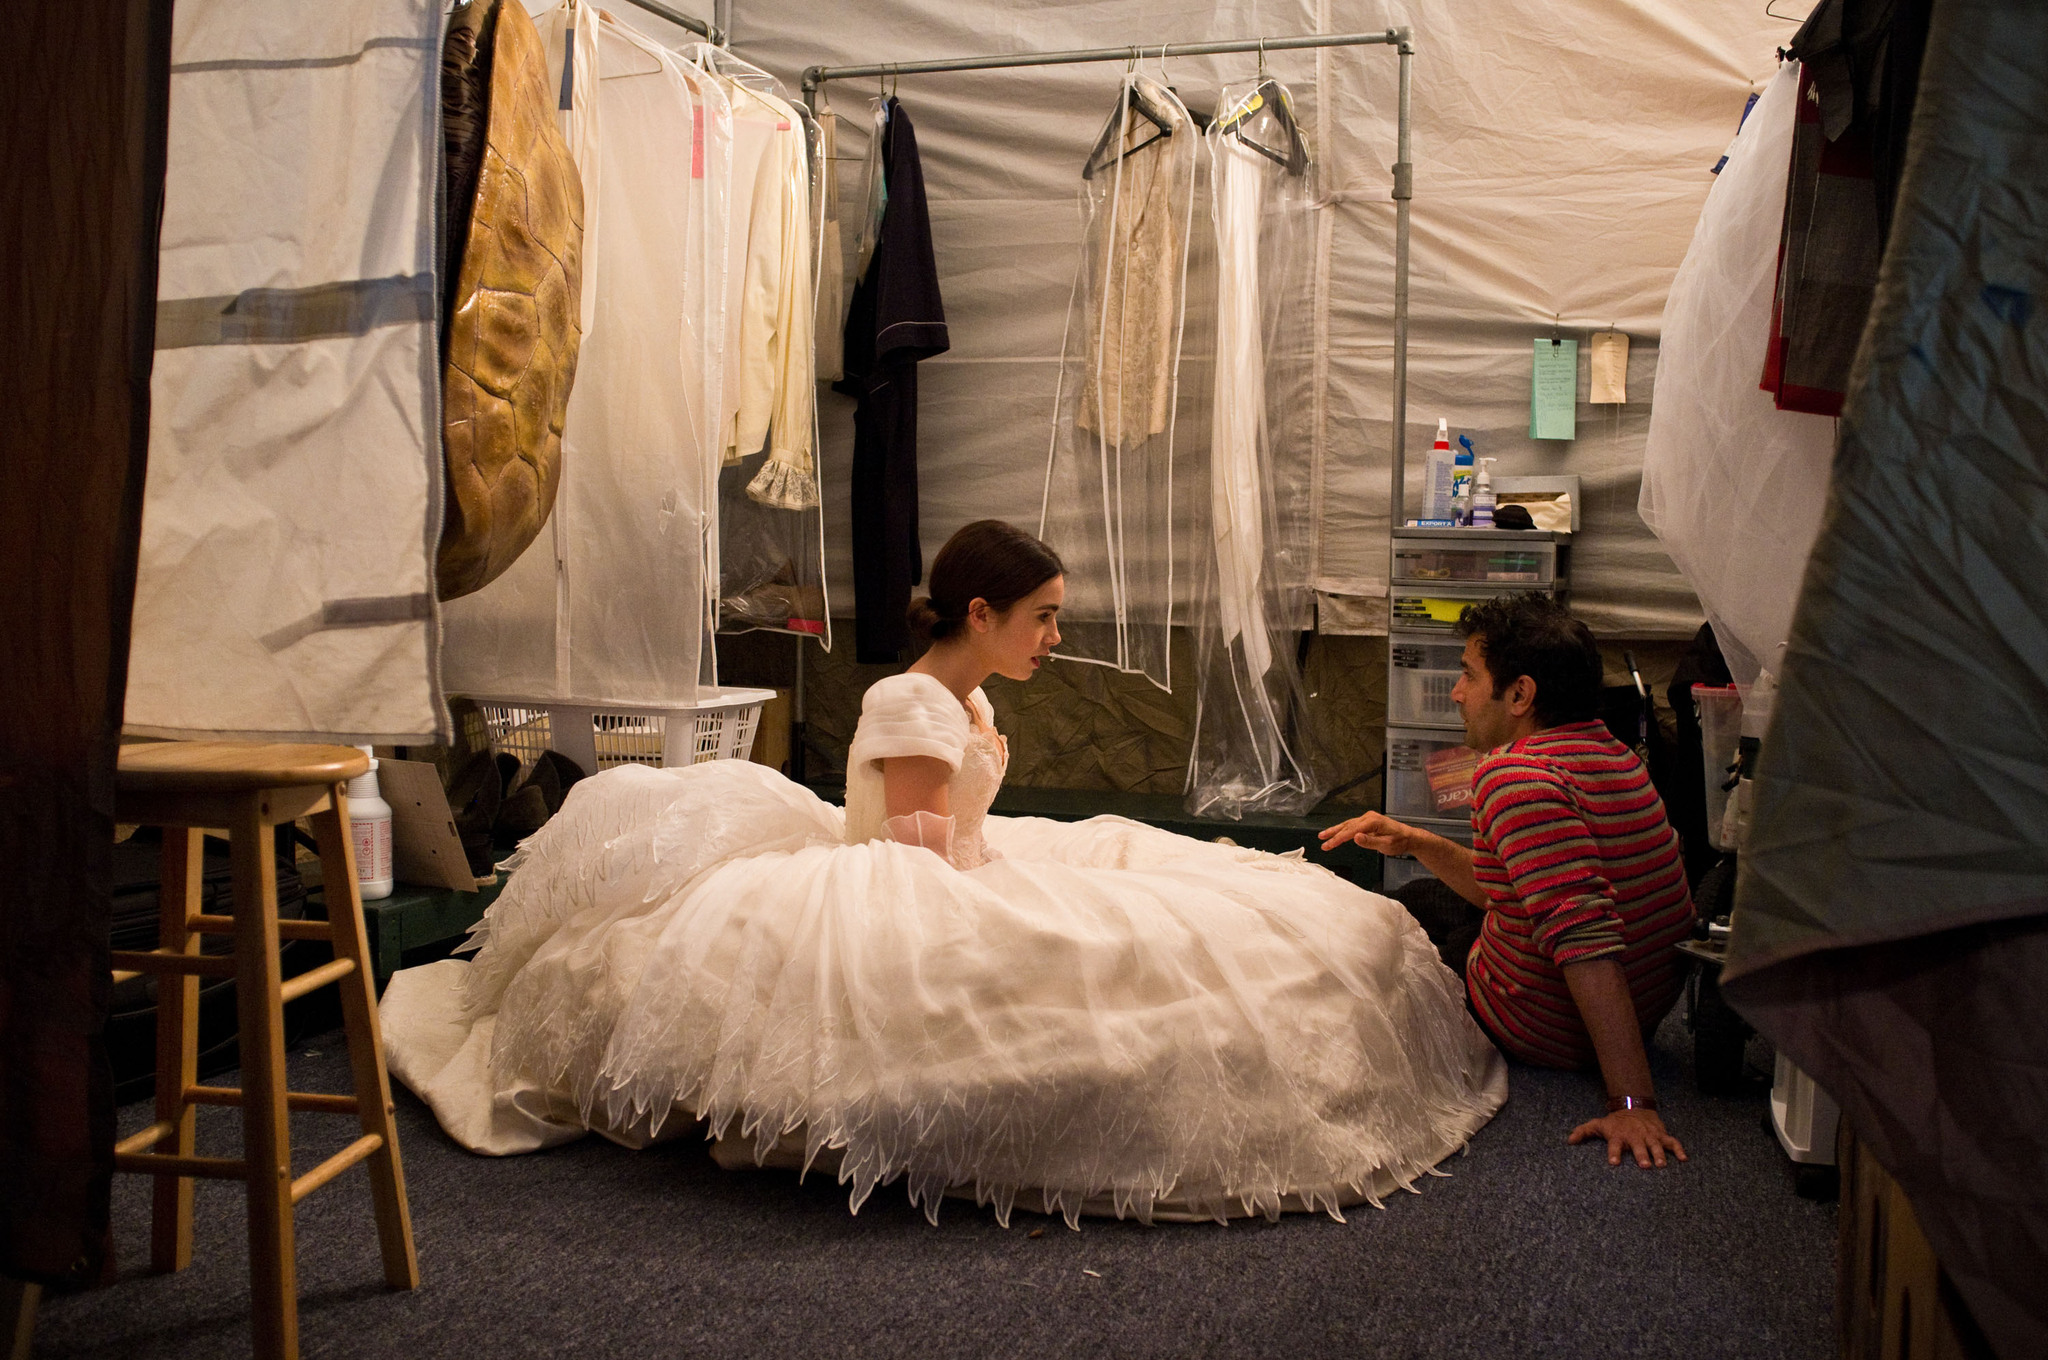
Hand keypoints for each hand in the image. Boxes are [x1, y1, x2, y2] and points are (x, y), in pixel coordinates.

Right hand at [1319, 810, 1422, 855]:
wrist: (1409, 837)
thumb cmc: (1399, 841)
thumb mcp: (1386, 845)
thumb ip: (1370, 842)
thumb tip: (1355, 838)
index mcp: (1373, 821)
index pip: (1351, 831)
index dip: (1339, 839)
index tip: (1329, 845)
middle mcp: (1369, 817)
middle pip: (1347, 826)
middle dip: (1333, 835)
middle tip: (1323, 842)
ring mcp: (1368, 819)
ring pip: (1348, 825)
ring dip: (1335, 830)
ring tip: (1323, 835)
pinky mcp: (1368, 822)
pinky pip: (1352, 825)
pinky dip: (1343, 830)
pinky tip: (1336, 833)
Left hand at [1567, 1108, 1686, 1168]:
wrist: (1633, 1107)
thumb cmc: (1615, 1122)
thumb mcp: (1598, 1124)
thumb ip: (1583, 1132)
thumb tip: (1569, 1141)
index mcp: (1619, 1136)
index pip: (1614, 1145)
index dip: (1613, 1153)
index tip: (1613, 1163)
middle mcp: (1635, 1136)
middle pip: (1638, 1147)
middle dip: (1641, 1155)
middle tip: (1644, 1166)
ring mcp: (1649, 1136)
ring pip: (1655, 1145)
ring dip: (1659, 1155)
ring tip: (1662, 1165)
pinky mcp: (1661, 1135)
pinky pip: (1672, 1142)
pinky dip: (1678, 1149)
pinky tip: (1684, 1159)